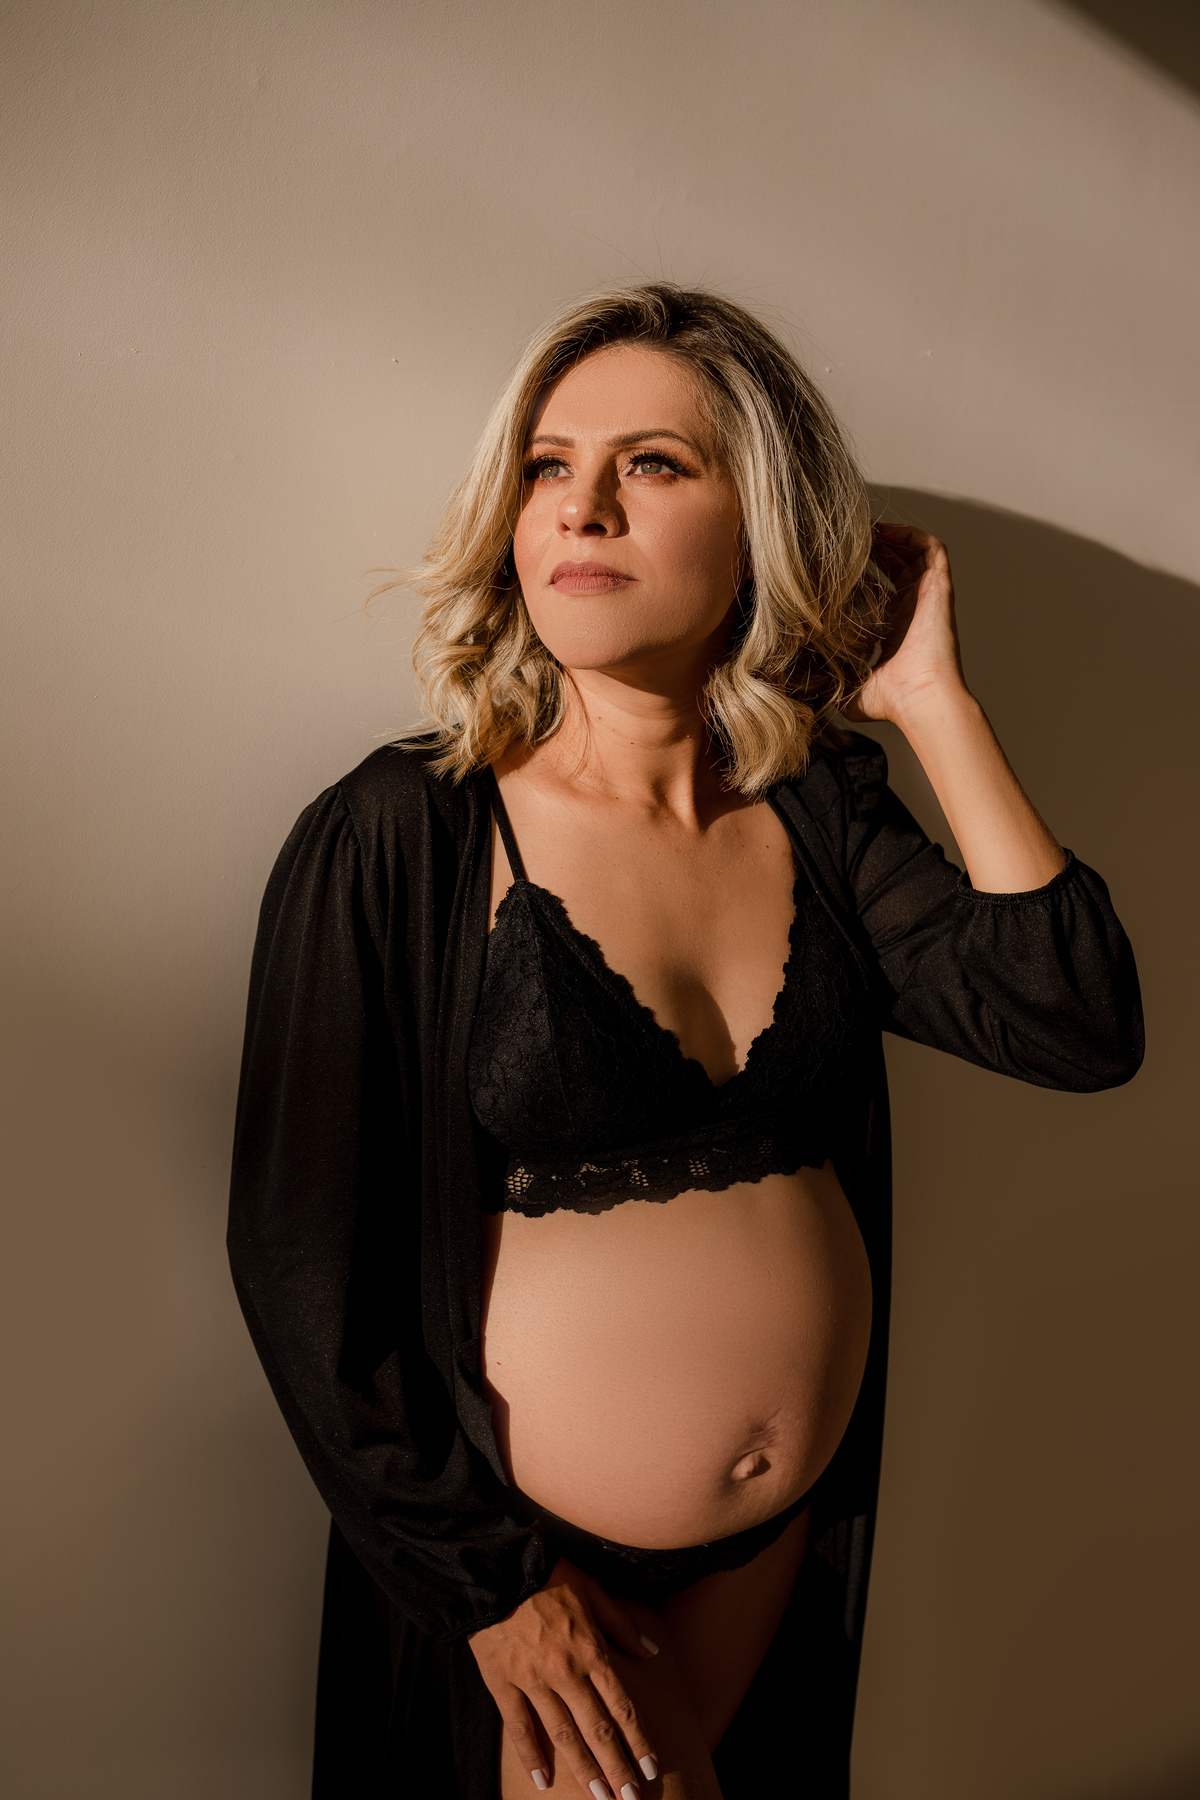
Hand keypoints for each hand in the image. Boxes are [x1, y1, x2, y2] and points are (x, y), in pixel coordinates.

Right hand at [468, 1556, 659, 1796]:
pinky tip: (543, 1781)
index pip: (621, 1706)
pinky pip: (519, 1727)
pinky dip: (531, 1756)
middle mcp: (566, 1672)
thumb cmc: (549, 1574)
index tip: (651, 1768)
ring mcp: (533, 1681)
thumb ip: (622, 1625)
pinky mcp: (503, 1683)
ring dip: (584, 1769)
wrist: (497, 1566)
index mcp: (590, 1650)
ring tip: (600, 1797)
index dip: (638, 1740)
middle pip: (597, 1729)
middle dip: (616, 1768)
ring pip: (563, 1735)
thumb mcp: (592, 1590)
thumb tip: (652, 1652)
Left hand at [843, 522, 968, 726]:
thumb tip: (807, 694)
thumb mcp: (852, 692)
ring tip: (865, 527)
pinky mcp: (940, 588)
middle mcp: (914, 608)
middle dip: (874, 547)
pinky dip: (911, 534)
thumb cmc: (890, 701)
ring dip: (891, 536)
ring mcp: (928, 597)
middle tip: (847, 536)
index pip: (882, 589)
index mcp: (896, 628)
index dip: (863, 572)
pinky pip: (933, 549)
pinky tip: (886, 531)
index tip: (836, 562)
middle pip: (897, 564)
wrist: (918, 699)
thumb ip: (833, 687)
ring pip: (914, 552)